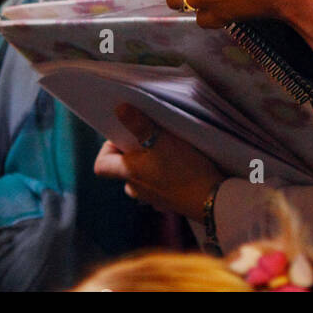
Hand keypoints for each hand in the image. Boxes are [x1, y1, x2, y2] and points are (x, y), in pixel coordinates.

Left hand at [93, 103, 225, 217]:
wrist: (211, 199)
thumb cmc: (184, 169)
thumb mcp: (162, 140)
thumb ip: (139, 124)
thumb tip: (120, 109)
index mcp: (128, 173)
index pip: (101, 165)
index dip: (106, 149)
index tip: (124, 135)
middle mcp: (136, 189)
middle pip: (123, 170)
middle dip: (132, 154)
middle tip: (149, 139)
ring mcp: (152, 198)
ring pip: (142, 179)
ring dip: (149, 166)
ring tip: (167, 153)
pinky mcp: (169, 203)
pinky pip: (159, 187)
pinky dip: (164, 177)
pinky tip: (180, 169)